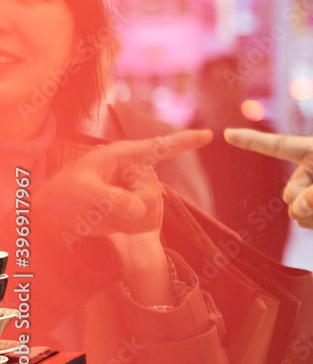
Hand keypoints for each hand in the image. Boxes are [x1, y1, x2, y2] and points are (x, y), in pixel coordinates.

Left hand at [35, 130, 211, 237]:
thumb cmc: (62, 196)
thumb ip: (109, 199)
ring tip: (101, 215)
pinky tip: (110, 222)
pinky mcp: (137, 207)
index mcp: (122, 155)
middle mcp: (135, 171)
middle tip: (99, 210)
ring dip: (127, 220)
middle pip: (153, 193)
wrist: (53, 218)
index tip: (208, 135)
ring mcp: (138, 190)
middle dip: (131, 207)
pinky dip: (128, 228)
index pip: (159, 147)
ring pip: (151, 210)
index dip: (185, 141)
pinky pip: (147, 222)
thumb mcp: (81, 193)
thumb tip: (137, 210)